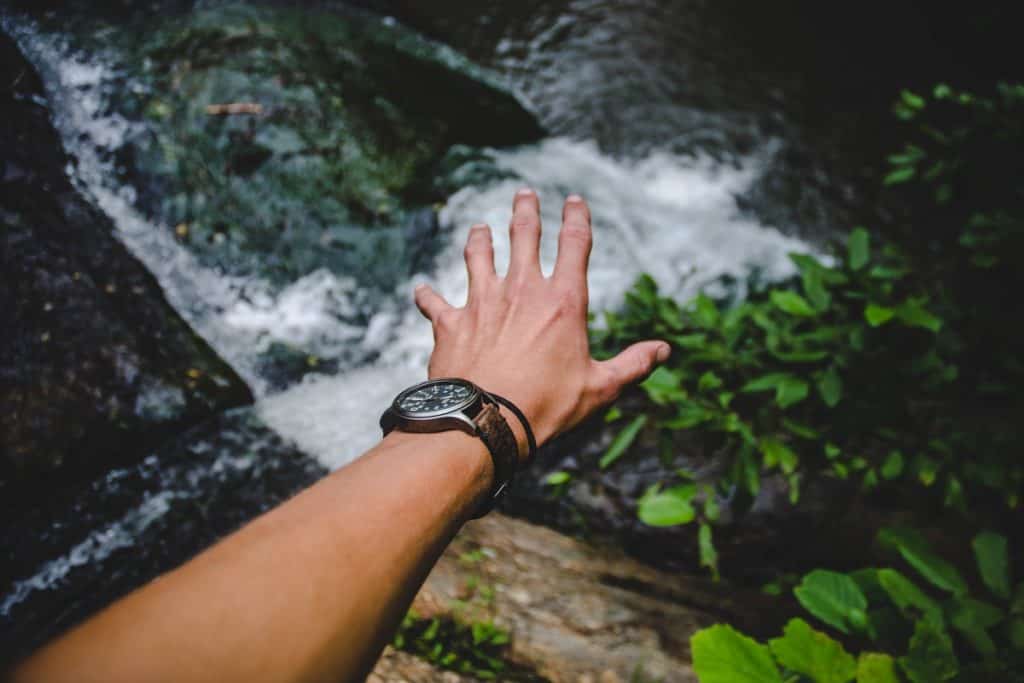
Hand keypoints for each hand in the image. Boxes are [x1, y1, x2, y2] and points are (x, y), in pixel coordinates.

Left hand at [414, 189, 669, 459]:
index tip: (574, 200)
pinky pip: (435, 302)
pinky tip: (420, 290)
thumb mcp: (600, 388)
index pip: (575, 245)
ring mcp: (483, 302)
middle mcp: (522, 290)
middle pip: (524, 236)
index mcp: (563, 301)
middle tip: (524, 193)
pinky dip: (427, 296)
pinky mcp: (451, 322)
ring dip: (479, 240)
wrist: (487, 419)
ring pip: (478, 256)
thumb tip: (663, 351)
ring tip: (479, 228)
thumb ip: (632, 365)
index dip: (577, 218)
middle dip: (525, 211)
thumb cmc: (547, 405)